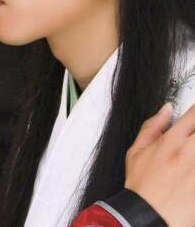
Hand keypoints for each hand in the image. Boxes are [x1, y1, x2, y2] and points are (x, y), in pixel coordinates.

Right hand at [125, 103, 194, 226]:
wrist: (148, 215)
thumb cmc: (142, 186)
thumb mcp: (136, 152)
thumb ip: (152, 127)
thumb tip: (166, 110)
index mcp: (171, 141)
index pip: (194, 115)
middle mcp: (188, 152)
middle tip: (193, 138)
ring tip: (191, 154)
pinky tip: (192, 169)